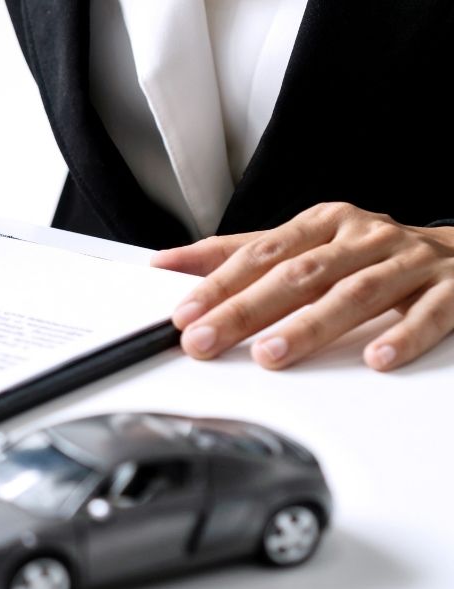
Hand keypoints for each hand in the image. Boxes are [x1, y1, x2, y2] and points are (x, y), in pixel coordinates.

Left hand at [152, 202, 453, 371]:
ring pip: (356, 293)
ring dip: (310, 325)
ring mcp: (410, 263)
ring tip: (271, 353)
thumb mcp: (309, 244)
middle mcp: (365, 238)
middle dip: (247, 309)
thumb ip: (242, 254)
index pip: (263, 253)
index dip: (220, 283)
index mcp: (326, 224)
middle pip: (299, 274)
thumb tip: (168, 263)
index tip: (184, 314)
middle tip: (206, 339)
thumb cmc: (374, 254)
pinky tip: (377, 358)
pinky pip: (430, 313)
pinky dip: (403, 335)